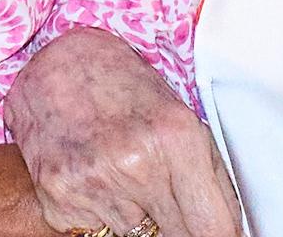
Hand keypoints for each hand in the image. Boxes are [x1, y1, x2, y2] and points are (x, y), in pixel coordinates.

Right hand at [3, 28, 242, 236]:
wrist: (52, 62)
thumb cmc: (121, 85)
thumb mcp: (182, 119)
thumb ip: (214, 183)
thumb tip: (230, 234)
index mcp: (174, 139)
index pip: (214, 232)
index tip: (208, 231)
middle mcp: (133, 163)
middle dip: (173, 226)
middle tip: (159, 194)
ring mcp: (91, 183)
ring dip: (133, 217)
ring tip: (118, 174)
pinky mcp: (57, 198)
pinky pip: (94, 232)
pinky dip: (97, 214)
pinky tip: (91, 176)